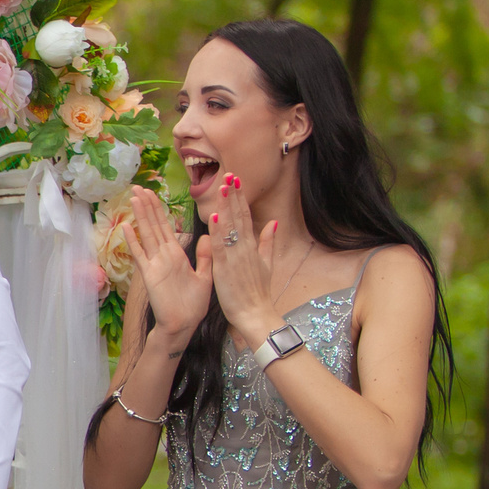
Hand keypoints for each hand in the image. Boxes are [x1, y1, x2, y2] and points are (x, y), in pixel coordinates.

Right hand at [121, 186, 211, 352]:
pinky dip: (133, 241)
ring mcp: (155, 264)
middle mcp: (164, 256)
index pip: (167, 226)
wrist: (183, 326)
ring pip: (147, 234)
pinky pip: (140, 255)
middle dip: (147, 206)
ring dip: (140, 216)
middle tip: (138, 187)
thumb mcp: (205, 277)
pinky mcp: (150, 275)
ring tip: (133, 198)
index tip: (153, 193)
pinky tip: (126, 227)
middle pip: (154, 225)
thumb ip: (205, 256)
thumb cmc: (193, 305)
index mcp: (177, 255)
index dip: (160, 209)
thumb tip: (206, 235)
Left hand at [206, 176, 283, 340]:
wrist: (255, 313)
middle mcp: (244, 247)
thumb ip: (268, 242)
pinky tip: (214, 217)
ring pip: (230, 227)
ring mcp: (235, 256)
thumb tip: (274, 222)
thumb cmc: (257, 291)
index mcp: (251, 245)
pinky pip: (221, 246)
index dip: (240, 198)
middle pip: (239, 216)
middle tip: (229, 174)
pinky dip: (218, 232)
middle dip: (234, 195)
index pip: (245, 216)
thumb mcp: (267, 263)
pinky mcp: (226, 268)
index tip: (235, 180)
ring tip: (223, 187)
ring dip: (226, 206)